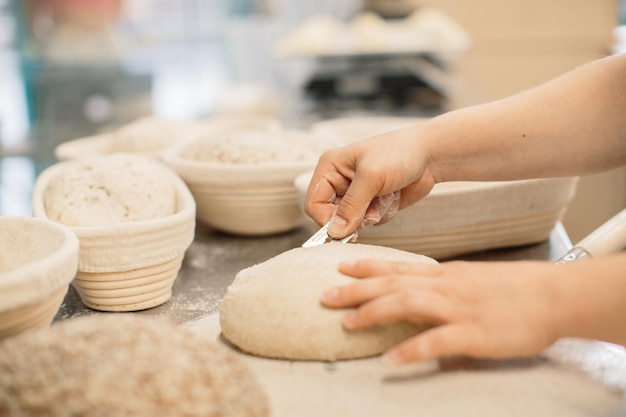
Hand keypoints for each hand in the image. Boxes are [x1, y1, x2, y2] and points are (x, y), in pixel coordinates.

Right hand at [304, 128, 435, 238]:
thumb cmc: (399, 153)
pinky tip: (392, 196)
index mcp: (330, 168)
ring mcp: (355, 194)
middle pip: (330, 217)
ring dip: (371, 214)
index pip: (313, 203)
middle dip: (353, 217)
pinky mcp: (370, 204)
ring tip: (386, 194)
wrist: (430, 155)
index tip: (346, 228)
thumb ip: (351, 205)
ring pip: (351, 222)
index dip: (326, 219)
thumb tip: (335, 232)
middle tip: (372, 211)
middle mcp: (338, 181)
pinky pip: (368, 222)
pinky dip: (382, 214)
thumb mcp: (372, 176)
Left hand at [321, 258, 559, 362]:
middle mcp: (445, 287)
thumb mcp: (472, 278)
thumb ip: (443, 285)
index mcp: (445, 275)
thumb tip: (417, 291)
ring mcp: (458, 308)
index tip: (341, 267)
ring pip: (408, 304)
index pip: (398, 268)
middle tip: (325, 295)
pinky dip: (413, 349)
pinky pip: (438, 341)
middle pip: (393, 284)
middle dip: (356, 290)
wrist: (554, 295)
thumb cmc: (515, 289)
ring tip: (348, 323)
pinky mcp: (474, 333)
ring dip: (375, 313)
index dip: (367, 268)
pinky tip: (392, 359)